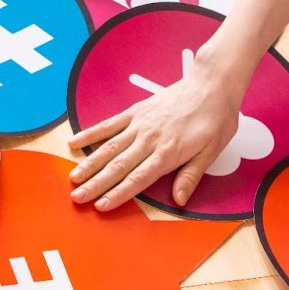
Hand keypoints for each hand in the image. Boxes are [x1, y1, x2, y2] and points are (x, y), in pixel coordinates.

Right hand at [68, 61, 242, 210]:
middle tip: (77, 198)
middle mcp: (150, 138)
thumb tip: (180, 200)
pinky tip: (74, 143)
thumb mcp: (211, 151)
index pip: (138, 178)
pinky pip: (109, 124)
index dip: (118, 193)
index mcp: (168, 152)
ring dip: (89, 164)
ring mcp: (140, 124)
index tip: (102, 205)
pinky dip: (90, 134)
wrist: (211, 83)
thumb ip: (191, 176)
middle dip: (96, 184)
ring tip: (73, 178)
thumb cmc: (215, 118)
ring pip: (109, 147)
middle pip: (118, 166)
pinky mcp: (135, 112)